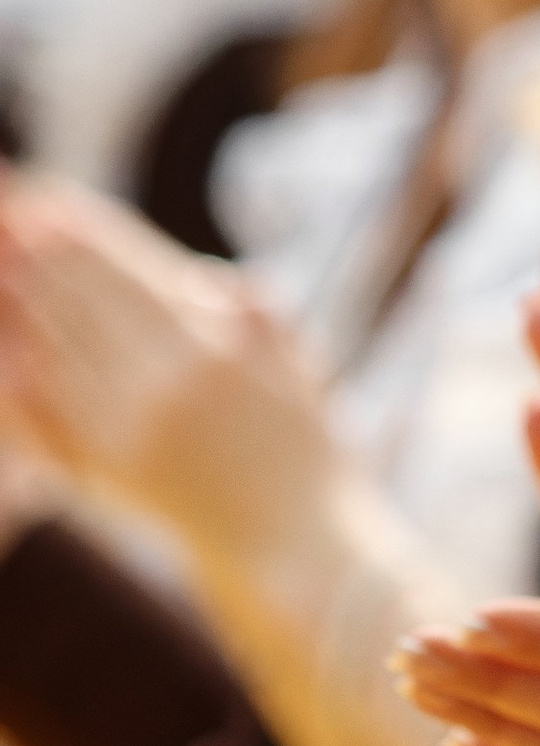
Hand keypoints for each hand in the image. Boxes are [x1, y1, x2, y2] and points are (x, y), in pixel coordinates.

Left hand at [0, 174, 333, 553]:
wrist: (289, 543)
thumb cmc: (304, 454)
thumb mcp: (302, 371)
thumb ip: (264, 320)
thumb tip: (224, 282)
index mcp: (215, 350)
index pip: (134, 274)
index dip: (89, 235)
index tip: (54, 202)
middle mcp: (167, 384)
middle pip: (88, 302)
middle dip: (45, 256)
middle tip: (11, 216)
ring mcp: (131, 428)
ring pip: (63, 348)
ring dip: (28, 302)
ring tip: (4, 265)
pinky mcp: (108, 469)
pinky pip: (57, 411)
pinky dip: (31, 373)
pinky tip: (16, 347)